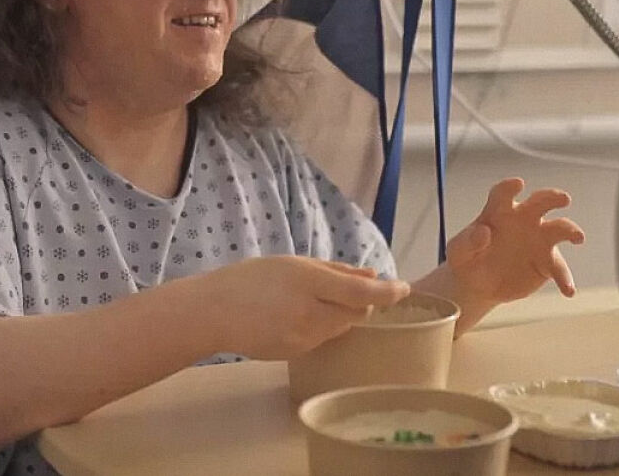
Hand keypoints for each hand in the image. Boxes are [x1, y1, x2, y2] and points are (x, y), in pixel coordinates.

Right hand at [199, 256, 409, 359]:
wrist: (214, 313)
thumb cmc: (252, 280)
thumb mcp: (294, 264)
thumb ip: (336, 270)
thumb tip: (372, 273)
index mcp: (308, 282)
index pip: (361, 292)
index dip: (387, 291)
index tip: (404, 288)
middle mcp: (310, 313)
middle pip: (356, 313)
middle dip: (361, 303)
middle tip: (348, 291)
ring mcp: (303, 338)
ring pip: (340, 328)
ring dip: (339, 315)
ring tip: (312, 302)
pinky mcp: (297, 354)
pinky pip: (322, 340)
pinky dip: (321, 328)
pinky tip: (296, 318)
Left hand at [447, 178, 584, 304]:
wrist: (477, 284)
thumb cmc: (467, 259)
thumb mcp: (458, 252)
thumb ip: (468, 242)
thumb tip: (484, 232)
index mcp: (499, 210)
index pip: (504, 193)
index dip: (509, 187)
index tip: (517, 184)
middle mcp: (524, 219)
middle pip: (542, 201)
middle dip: (553, 197)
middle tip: (563, 199)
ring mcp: (539, 239)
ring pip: (560, 229)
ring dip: (570, 231)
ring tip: (577, 238)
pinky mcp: (547, 262)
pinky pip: (559, 269)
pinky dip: (565, 279)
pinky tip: (568, 290)